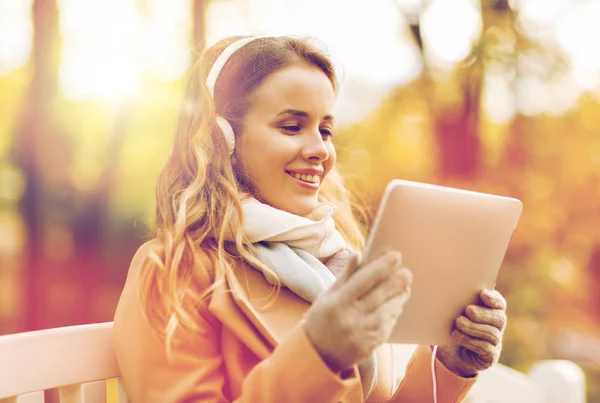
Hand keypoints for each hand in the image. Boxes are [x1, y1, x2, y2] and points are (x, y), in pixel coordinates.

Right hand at [304, 251, 411, 372]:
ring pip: (387, 312)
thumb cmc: (321, 320)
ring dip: (399, 298)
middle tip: (407, 272)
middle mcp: (350, 318)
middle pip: (379, 296)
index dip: (381, 267)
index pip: (363, 280)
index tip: (395, 256)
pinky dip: (393, 314)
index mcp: (337, 303)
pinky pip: (387, 326)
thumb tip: (357, 254)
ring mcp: (361, 334)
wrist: (317, 355)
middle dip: (396, 283)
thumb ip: (345, 276)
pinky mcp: (370, 345)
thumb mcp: (327, 296)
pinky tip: (397, 305)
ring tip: (405, 287)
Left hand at [437, 289, 506, 377]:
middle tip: (468, 310)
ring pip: (492, 334)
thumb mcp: (450, 314)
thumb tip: (444, 287)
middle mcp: (496, 326)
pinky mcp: (490, 356)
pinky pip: (486, 348)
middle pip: (499, 318)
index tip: (482, 293)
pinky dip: (471, 341)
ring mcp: (495, 342)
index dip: (494, 298)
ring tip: (458, 322)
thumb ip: (454, 302)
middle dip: (483, 313)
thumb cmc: (451, 327)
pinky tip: (457, 336)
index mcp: (490, 311)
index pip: (499, 303)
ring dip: (474, 327)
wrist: (449, 353)